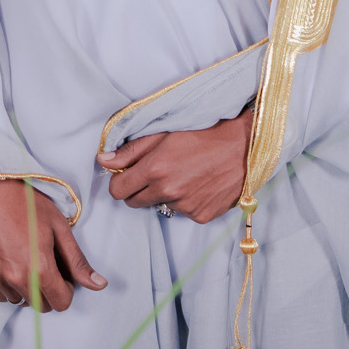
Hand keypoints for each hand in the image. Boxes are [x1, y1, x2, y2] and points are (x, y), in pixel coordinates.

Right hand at [0, 178, 106, 311]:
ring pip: (18, 300)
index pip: (61, 303)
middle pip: (40, 306)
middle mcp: (15, 280)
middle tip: (43, 262)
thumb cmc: (25, 201)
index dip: (65, 288)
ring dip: (25, 287)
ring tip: (22, 257)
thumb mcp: (58, 227)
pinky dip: (6, 284)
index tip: (61, 272)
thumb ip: (77, 261)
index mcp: (39, 269)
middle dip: (47, 290)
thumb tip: (99, 284)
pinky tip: (7, 259)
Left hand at [99, 104, 254, 223]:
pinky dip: (186, 201)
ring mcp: (185, 206)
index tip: (127, 175)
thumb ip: (131, 150)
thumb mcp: (164, 133)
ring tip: (184, 174)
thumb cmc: (204, 132)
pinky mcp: (201, 215)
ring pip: (160, 206)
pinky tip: (198, 184)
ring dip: (165, 195)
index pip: (117, 191)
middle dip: (139, 190)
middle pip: (134, 203)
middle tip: (155, 173)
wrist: (244, 146)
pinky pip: (183, 212)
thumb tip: (103, 161)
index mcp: (154, 169)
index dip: (120, 182)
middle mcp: (168, 192)